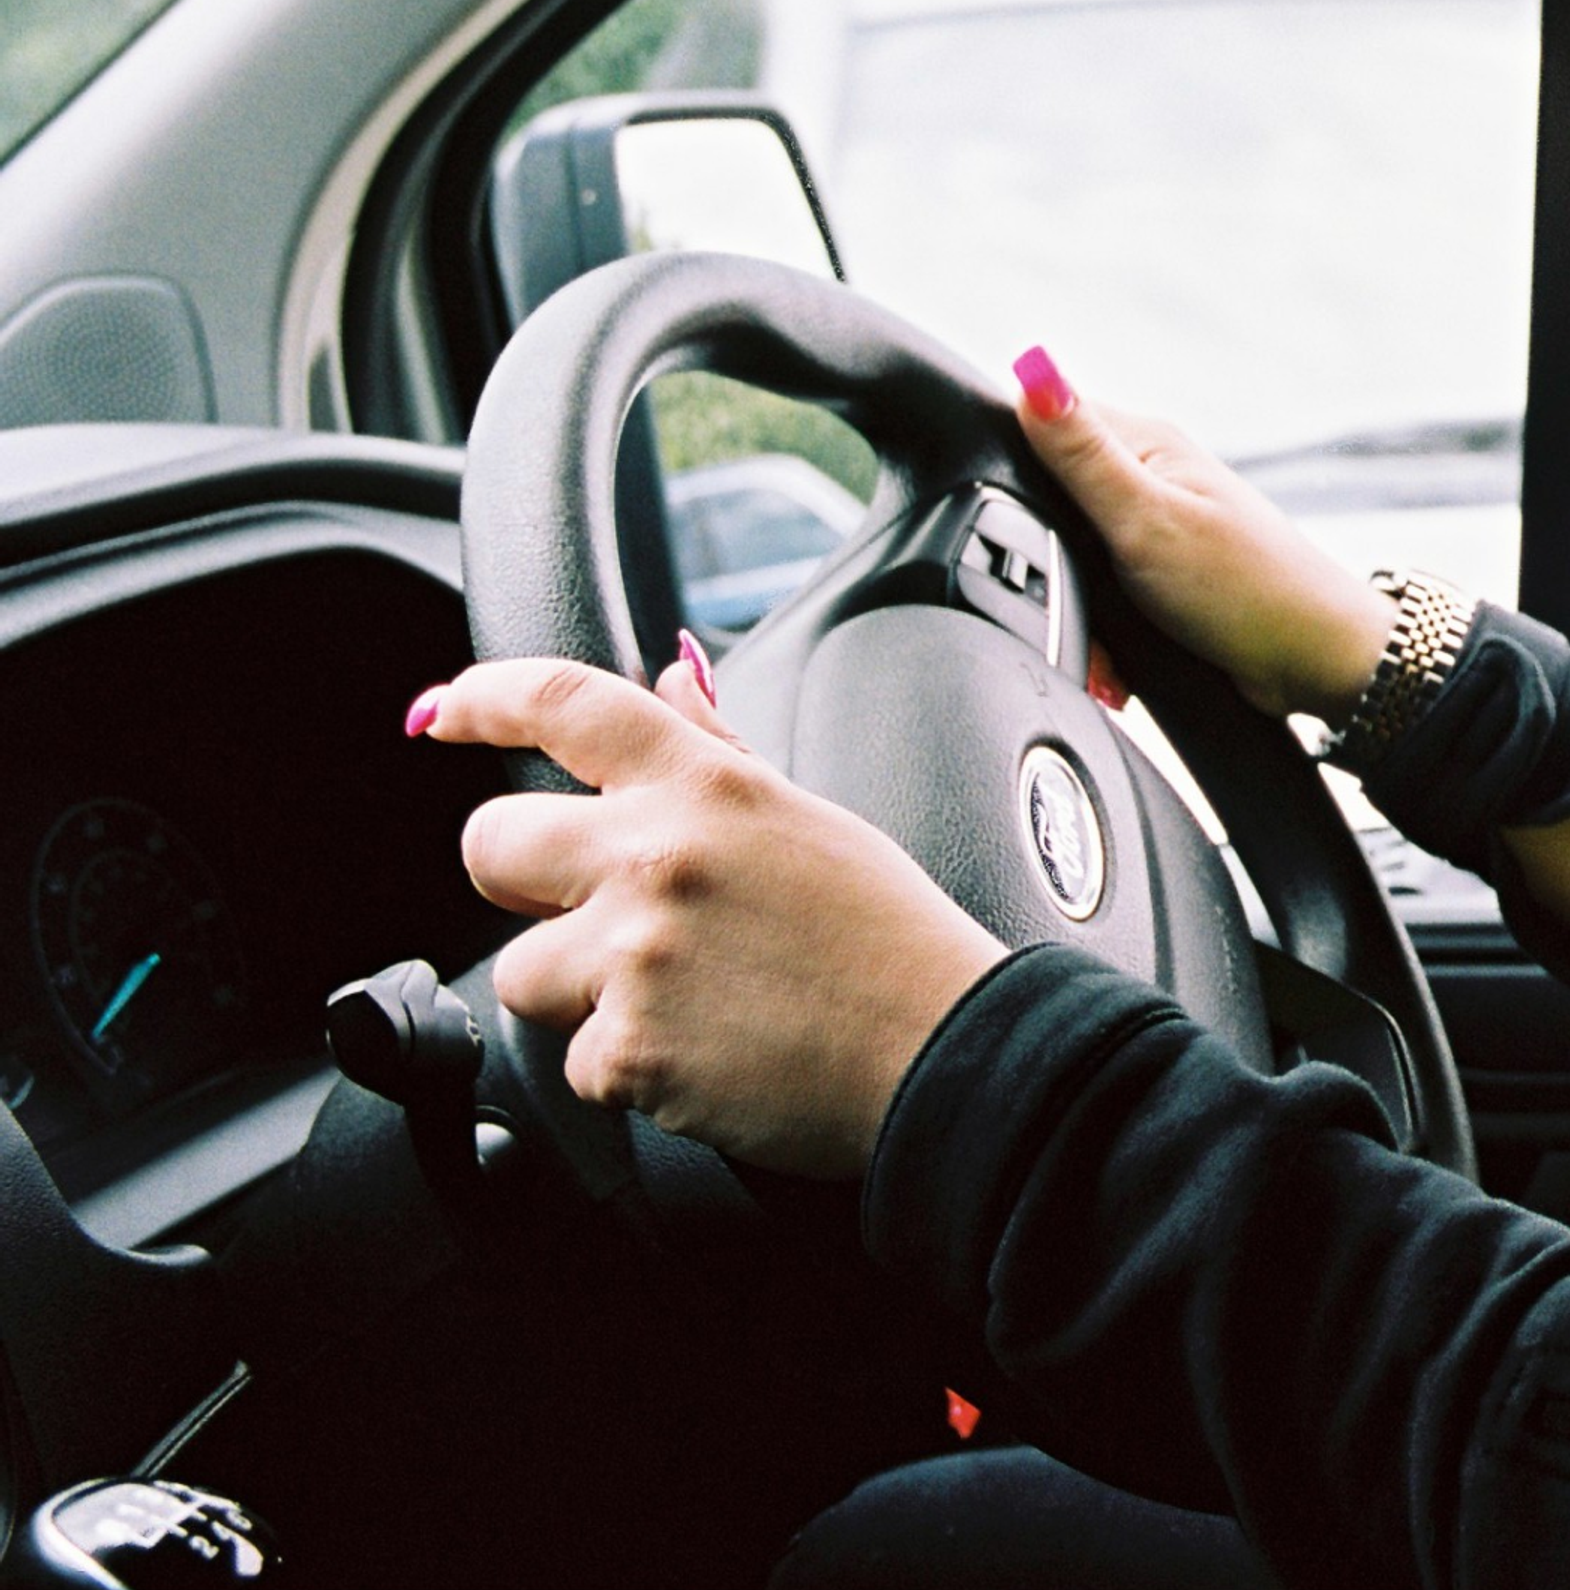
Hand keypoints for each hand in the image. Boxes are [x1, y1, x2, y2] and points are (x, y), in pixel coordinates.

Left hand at [415, 651, 1006, 1178]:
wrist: (945, 1052)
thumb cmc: (892, 939)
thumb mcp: (812, 819)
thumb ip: (720, 752)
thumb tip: (673, 680)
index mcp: (707, 788)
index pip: (566, 705)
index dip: (484, 698)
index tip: (443, 712)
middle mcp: (657, 857)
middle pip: (491, 845)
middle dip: (522, 884)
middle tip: (592, 913)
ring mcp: (634, 956)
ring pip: (519, 972)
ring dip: (578, 994)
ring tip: (680, 1002)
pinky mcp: (626, 1051)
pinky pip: (574, 1063)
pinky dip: (628, 1070)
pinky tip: (705, 1057)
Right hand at [1011, 346, 1392, 720]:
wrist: (1309, 663)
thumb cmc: (1246, 586)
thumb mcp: (1146, 517)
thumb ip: (1081, 454)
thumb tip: (1033, 369)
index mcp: (1145, 442)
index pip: (1043, 422)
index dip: (1017, 471)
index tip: (1023, 525)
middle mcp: (1148, 478)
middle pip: (1047, 503)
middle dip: (1046, 561)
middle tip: (1080, 600)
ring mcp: (1154, 528)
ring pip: (1067, 562)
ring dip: (1076, 611)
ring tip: (1107, 643)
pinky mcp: (1157, 578)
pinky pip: (1099, 602)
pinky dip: (1102, 637)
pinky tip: (1119, 661)